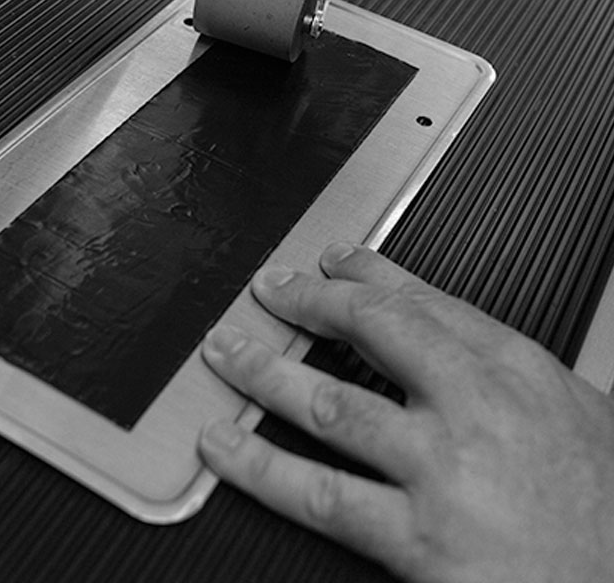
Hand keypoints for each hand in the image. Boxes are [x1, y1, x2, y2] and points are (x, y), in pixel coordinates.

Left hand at [198, 243, 613, 582]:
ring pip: (330, 403)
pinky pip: (320, 496)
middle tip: (269, 289)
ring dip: (266, 371)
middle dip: (309, 303)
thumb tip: (450, 336)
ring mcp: (441, 470)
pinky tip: (225, 445)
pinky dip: (261, 466)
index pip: (424, 299)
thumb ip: (504, 369)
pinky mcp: (419, 541)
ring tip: (227, 352)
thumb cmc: (609, 507)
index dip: (365, 272)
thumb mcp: (576, 410)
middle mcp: (475, 408)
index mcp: (514, 371)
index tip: (330, 261)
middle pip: (372, 330)